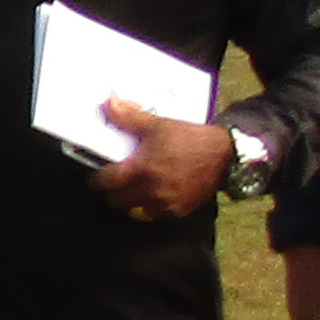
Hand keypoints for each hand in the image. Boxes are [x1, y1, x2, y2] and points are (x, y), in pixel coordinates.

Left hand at [92, 107, 236, 222]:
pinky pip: (156, 215)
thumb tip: (108, 104)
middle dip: (113, 192)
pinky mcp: (179, 211)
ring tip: (134, 191)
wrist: (223, 154)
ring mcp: (166, 203)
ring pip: (135, 211)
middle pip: (118, 201)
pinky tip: (153, 195)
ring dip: (131, 202)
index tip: (96, 177)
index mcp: (142, 168)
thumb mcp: (157, 124)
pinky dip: (151, 208)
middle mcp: (151, 190)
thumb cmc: (189, 138)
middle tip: (116, 183)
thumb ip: (129, 117)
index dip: (97, 180)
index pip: (107, 181)